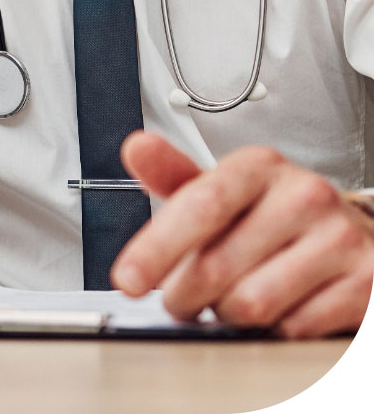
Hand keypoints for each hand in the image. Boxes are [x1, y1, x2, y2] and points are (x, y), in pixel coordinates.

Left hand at [111, 131, 373, 337]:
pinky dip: (272, 329)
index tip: (128, 279)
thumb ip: (175, 176)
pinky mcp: (365, 282)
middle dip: (184, 295)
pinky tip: (276, 309)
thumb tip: (136, 148)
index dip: (157, 247)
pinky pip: (293, 327)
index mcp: (259, 167)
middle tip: (181, 300)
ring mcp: (339, 239)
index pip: (200, 205)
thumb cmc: (274, 215)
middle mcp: (304, 195)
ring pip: (252, 303)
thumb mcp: (224, 190)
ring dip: (227, 315)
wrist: (349, 234)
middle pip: (216, 265)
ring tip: (230, 300)